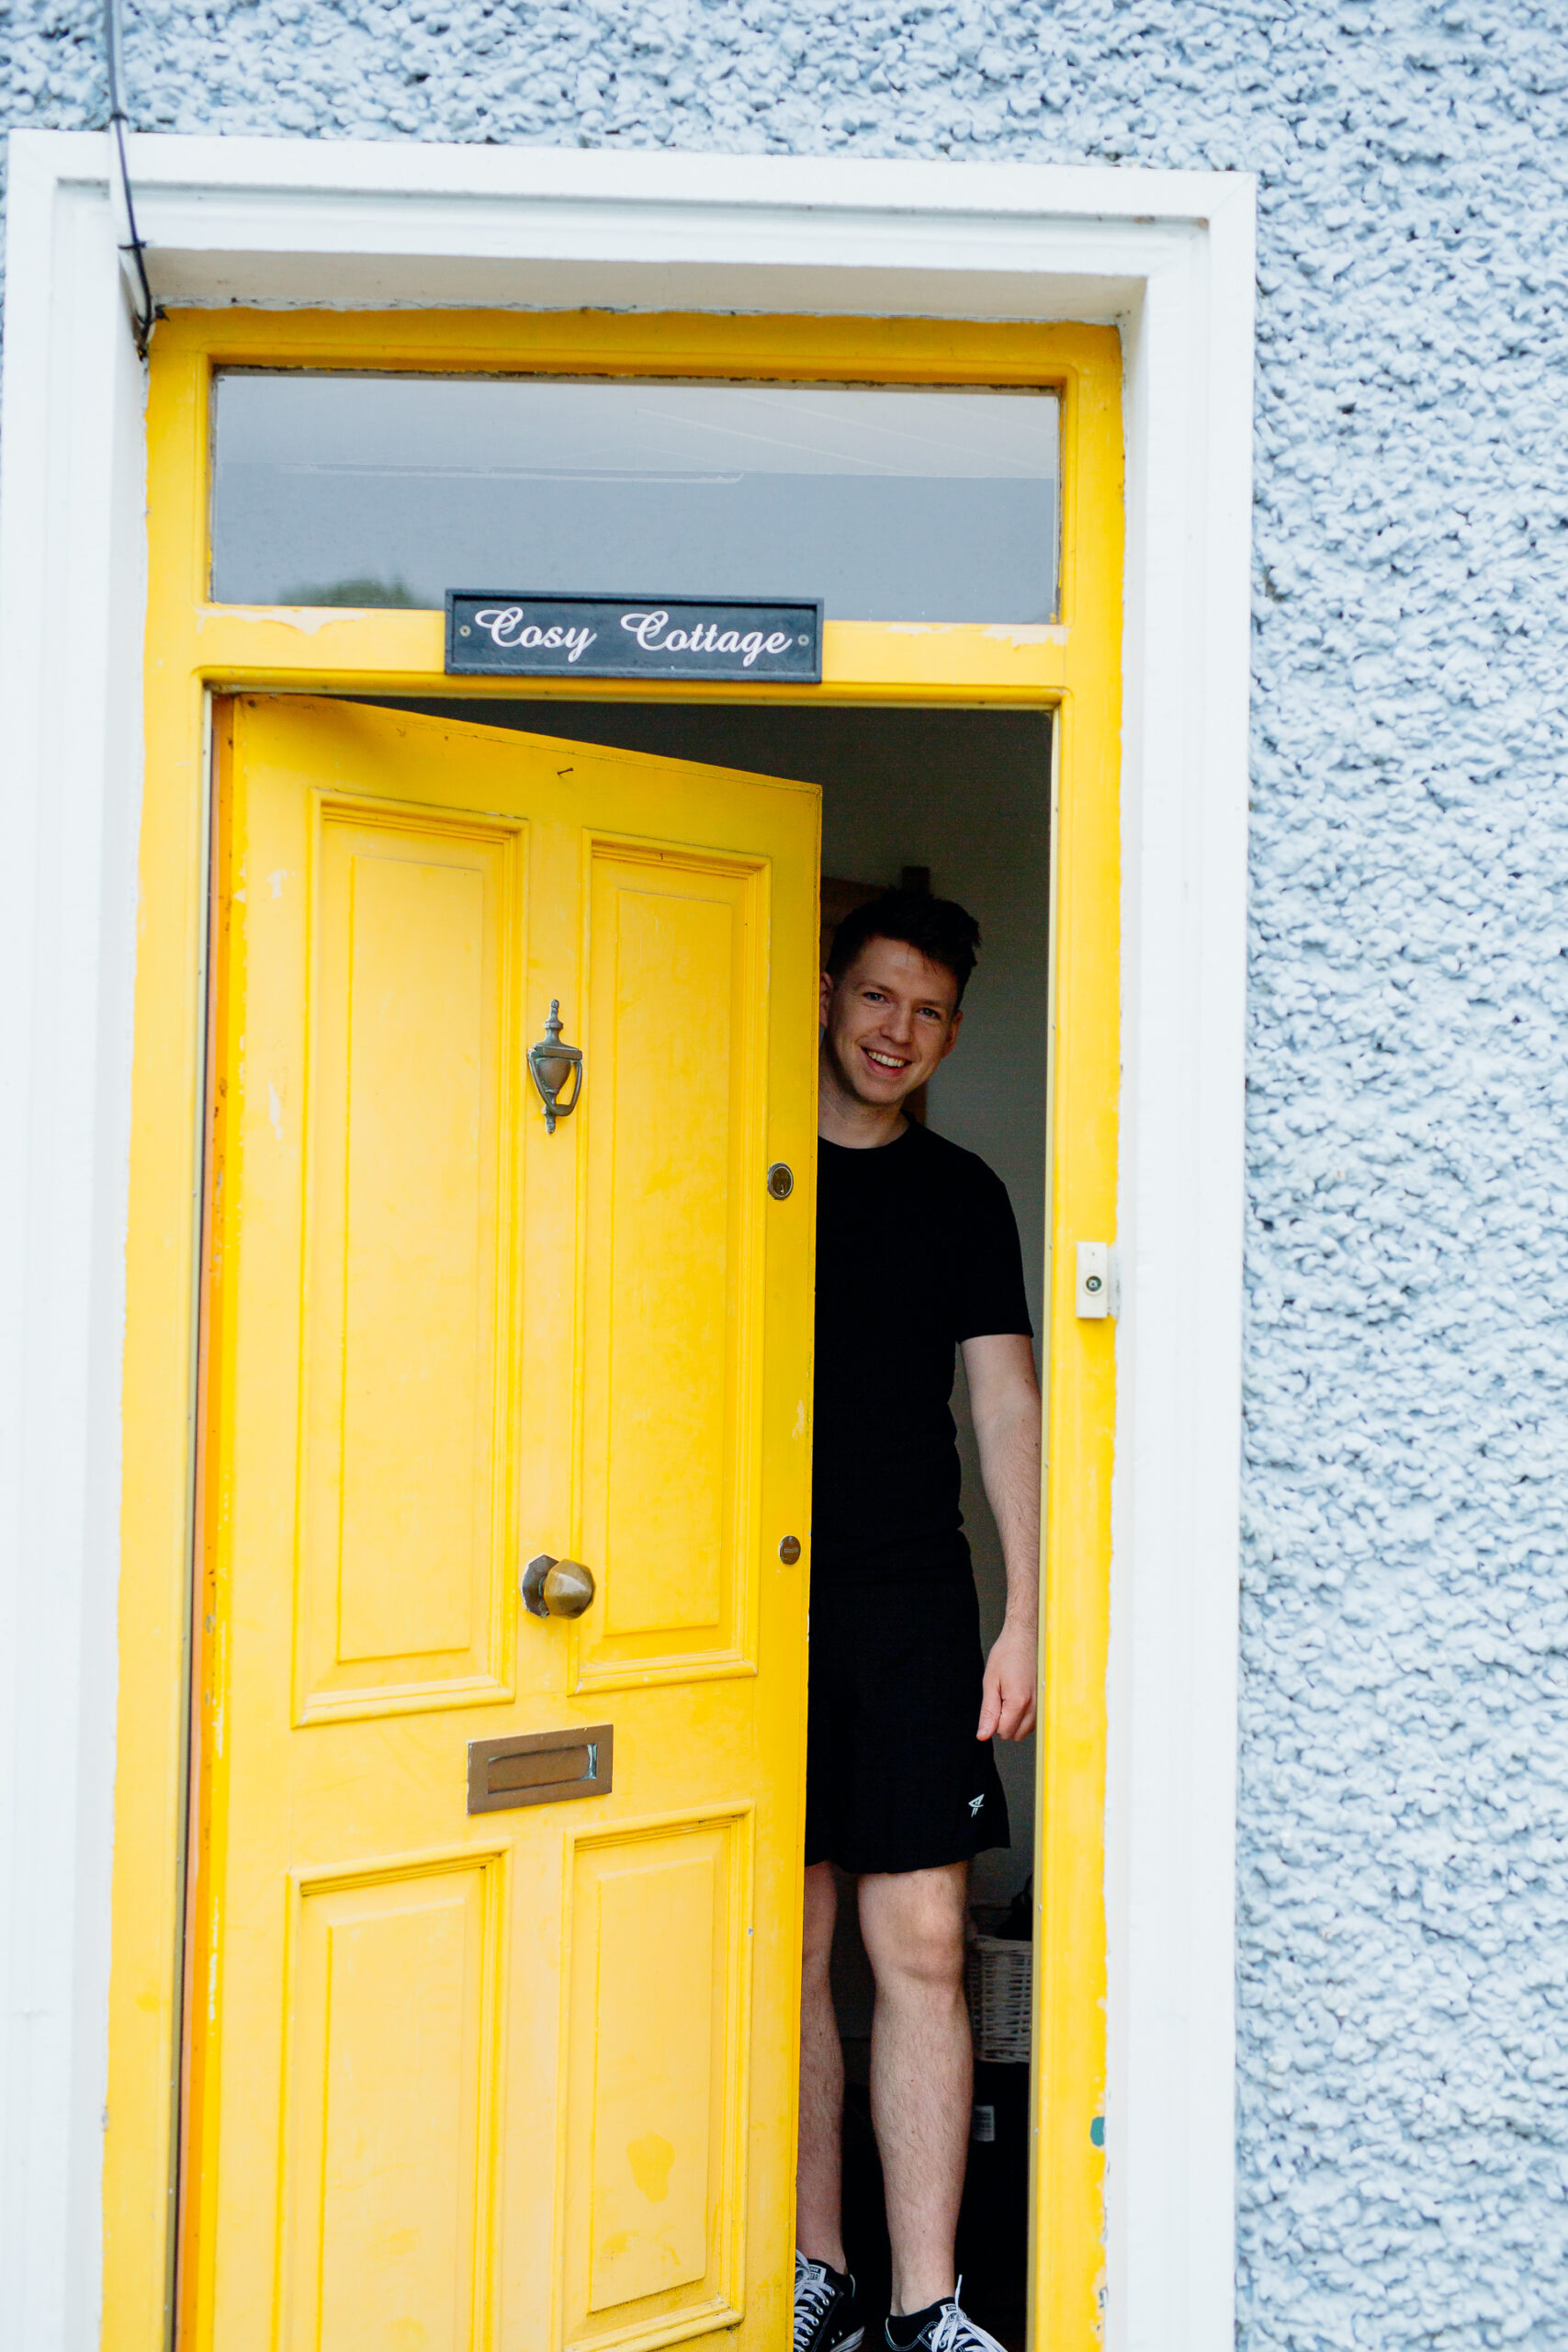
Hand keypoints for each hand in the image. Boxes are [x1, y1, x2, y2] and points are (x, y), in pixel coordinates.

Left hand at [977, 1618, 1037, 1740]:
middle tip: (1001, 1696)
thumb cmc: (1007, 1654)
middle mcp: (1035, 1707)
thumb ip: (988, 1712)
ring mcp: (1043, 1704)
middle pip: (1015, 1734)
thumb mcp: (990, 1682)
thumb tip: (983, 1735)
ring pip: (1025, 1730)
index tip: (994, 1701)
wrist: (1025, 1636)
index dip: (993, 1721)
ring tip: (1010, 1693)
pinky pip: (1033, 1720)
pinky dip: (1024, 1714)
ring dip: (1015, 1719)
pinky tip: (1020, 1694)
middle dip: (1004, 1722)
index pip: (1003, 1732)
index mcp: (1019, 1702)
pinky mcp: (1046, 1701)